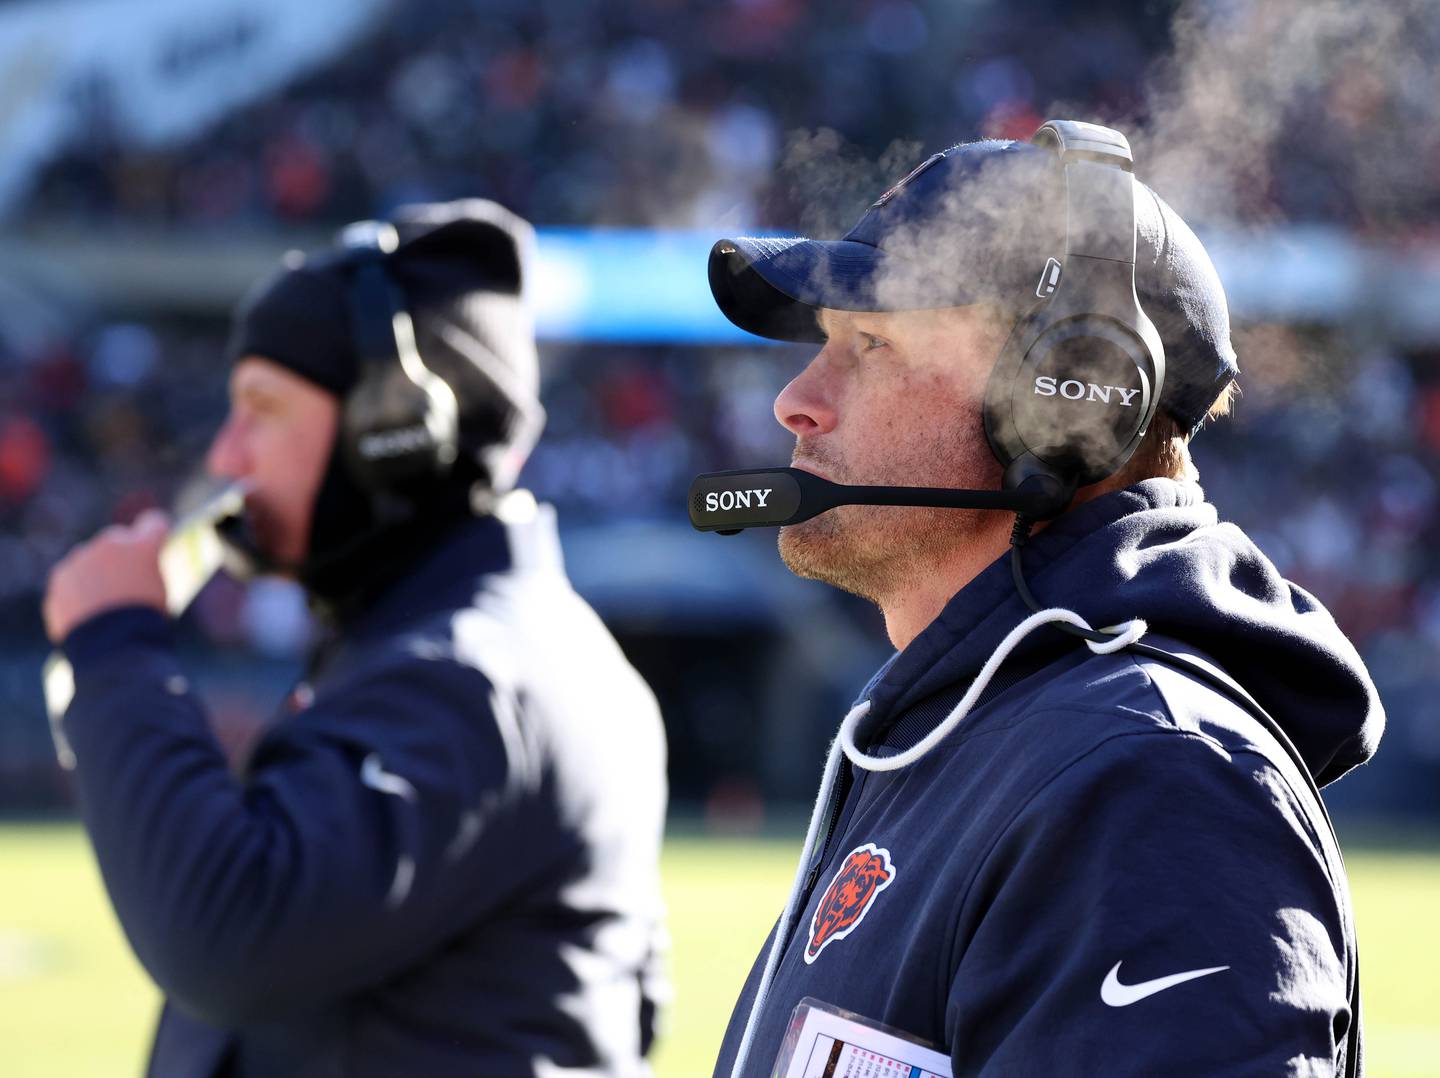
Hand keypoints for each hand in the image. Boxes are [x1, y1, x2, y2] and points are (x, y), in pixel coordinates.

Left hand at [44, 510, 170, 643]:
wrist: (111, 646)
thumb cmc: (145, 621)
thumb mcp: (160, 591)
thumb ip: (147, 570)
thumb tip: (139, 568)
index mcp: (142, 546)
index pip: (154, 523)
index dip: (156, 534)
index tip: (155, 545)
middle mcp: (110, 544)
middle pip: (117, 540)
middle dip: (121, 556)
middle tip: (126, 585)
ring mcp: (80, 559)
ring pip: (89, 559)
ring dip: (96, 573)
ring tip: (104, 605)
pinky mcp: (59, 579)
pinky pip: (71, 580)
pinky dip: (78, 592)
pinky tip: (88, 613)